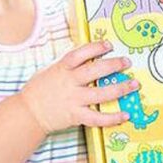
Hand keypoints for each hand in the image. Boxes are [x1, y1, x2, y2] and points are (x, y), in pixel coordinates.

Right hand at [18, 40, 136, 133]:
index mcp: (62, 68)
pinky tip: (125, 115)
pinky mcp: (76, 116)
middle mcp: (69, 82)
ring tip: (134, 84)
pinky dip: (112, 118)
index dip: (95, 48)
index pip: (80, 54)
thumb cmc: (39, 89)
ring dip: (120, 88)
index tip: (108, 45)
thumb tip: (88, 54)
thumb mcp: (51, 69)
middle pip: (94, 71)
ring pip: (100, 94)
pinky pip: (97, 118)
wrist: (28, 112)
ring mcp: (73, 99)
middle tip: (127, 62)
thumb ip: (69, 63)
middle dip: (113, 65)